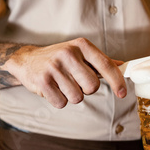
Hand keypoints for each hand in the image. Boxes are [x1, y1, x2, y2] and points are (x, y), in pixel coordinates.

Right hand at [4, 38, 125, 108]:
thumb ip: (99, 61)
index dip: (117, 81)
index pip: (105, 65)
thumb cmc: (57, 58)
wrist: (26, 60)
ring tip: (62, 84)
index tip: (123, 93)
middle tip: (75, 82)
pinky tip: (53, 89)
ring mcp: (54, 68)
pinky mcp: (43, 82)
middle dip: (87, 89)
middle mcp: (68, 54)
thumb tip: (122, 65)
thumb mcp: (78, 53)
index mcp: (81, 46)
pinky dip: (59, 100)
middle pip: (92, 86)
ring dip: (71, 95)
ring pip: (77, 97)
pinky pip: (62, 103)